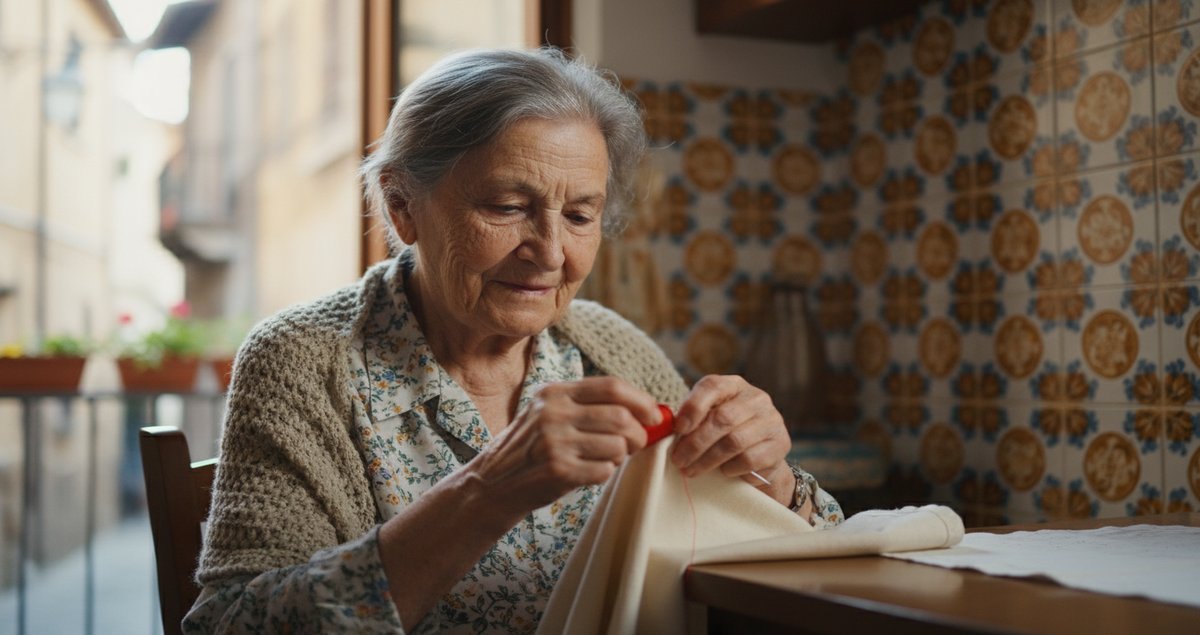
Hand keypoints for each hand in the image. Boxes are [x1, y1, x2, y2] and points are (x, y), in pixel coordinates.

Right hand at [469, 377, 660, 513]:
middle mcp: (553, 413)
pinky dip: (605, 473)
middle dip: (637, 434)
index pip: (612, 387)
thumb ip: (589, 406)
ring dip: (619, 456)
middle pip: (620, 417)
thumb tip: (648, 410)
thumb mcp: (550, 413)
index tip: (654, 415)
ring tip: (604, 459)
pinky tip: (588, 473)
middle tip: (635, 444)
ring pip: (617, 446)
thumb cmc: (532, 448)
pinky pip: (605, 470)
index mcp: (554, 392)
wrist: (493, 483)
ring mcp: (554, 441)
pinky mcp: (558, 470)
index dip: (641, 401)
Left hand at [670, 375, 794, 505]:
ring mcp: (771, 420)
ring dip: (707, 459)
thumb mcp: (707, 421)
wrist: (762, 459)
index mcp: (733, 385)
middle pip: (722, 418)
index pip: (712, 386)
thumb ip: (691, 420)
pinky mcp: (780, 444)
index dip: (693, 407)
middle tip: (678, 460)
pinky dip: (730, 468)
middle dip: (695, 442)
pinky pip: (749, 459)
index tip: (678, 429)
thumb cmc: (724, 436)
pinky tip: (721, 472)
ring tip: (691, 470)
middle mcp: (756, 398)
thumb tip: (667, 429)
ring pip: (734, 441)